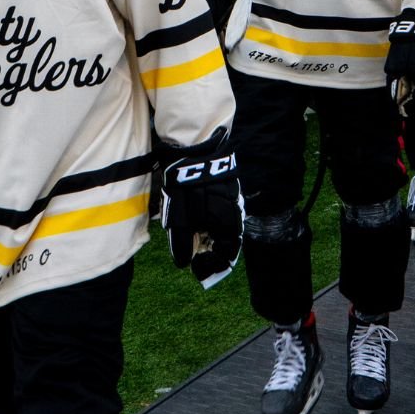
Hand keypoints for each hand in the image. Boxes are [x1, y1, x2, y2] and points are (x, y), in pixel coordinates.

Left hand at [160, 132, 243, 288]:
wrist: (194, 143)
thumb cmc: (187, 182)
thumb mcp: (179, 215)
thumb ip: (182, 241)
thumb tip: (183, 262)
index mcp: (228, 223)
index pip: (227, 256)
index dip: (212, 268)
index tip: (196, 270)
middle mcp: (234, 213)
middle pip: (224, 243)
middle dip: (207, 252)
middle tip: (190, 253)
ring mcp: (231, 198)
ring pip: (220, 227)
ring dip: (205, 236)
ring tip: (187, 233)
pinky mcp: (224, 186)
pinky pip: (217, 212)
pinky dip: (205, 220)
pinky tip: (192, 215)